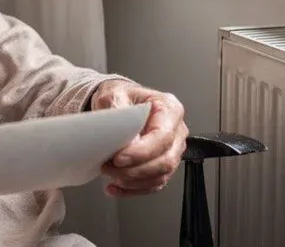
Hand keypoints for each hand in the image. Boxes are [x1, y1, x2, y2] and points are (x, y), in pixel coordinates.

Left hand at [91, 80, 187, 196]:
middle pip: (165, 160)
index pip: (162, 136)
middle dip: (135, 170)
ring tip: (109, 175)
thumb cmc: (120, 96)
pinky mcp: (162, 165)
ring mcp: (172, 150)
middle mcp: (176, 131)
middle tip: (109, 168)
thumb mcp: (113, 95)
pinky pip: (153, 184)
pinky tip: (115, 187)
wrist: (118, 103)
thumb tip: (124, 139)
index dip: (141, 152)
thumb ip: (119, 113)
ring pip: (160, 176)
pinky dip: (132, 189)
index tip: (119, 158)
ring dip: (133, 181)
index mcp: (169, 108)